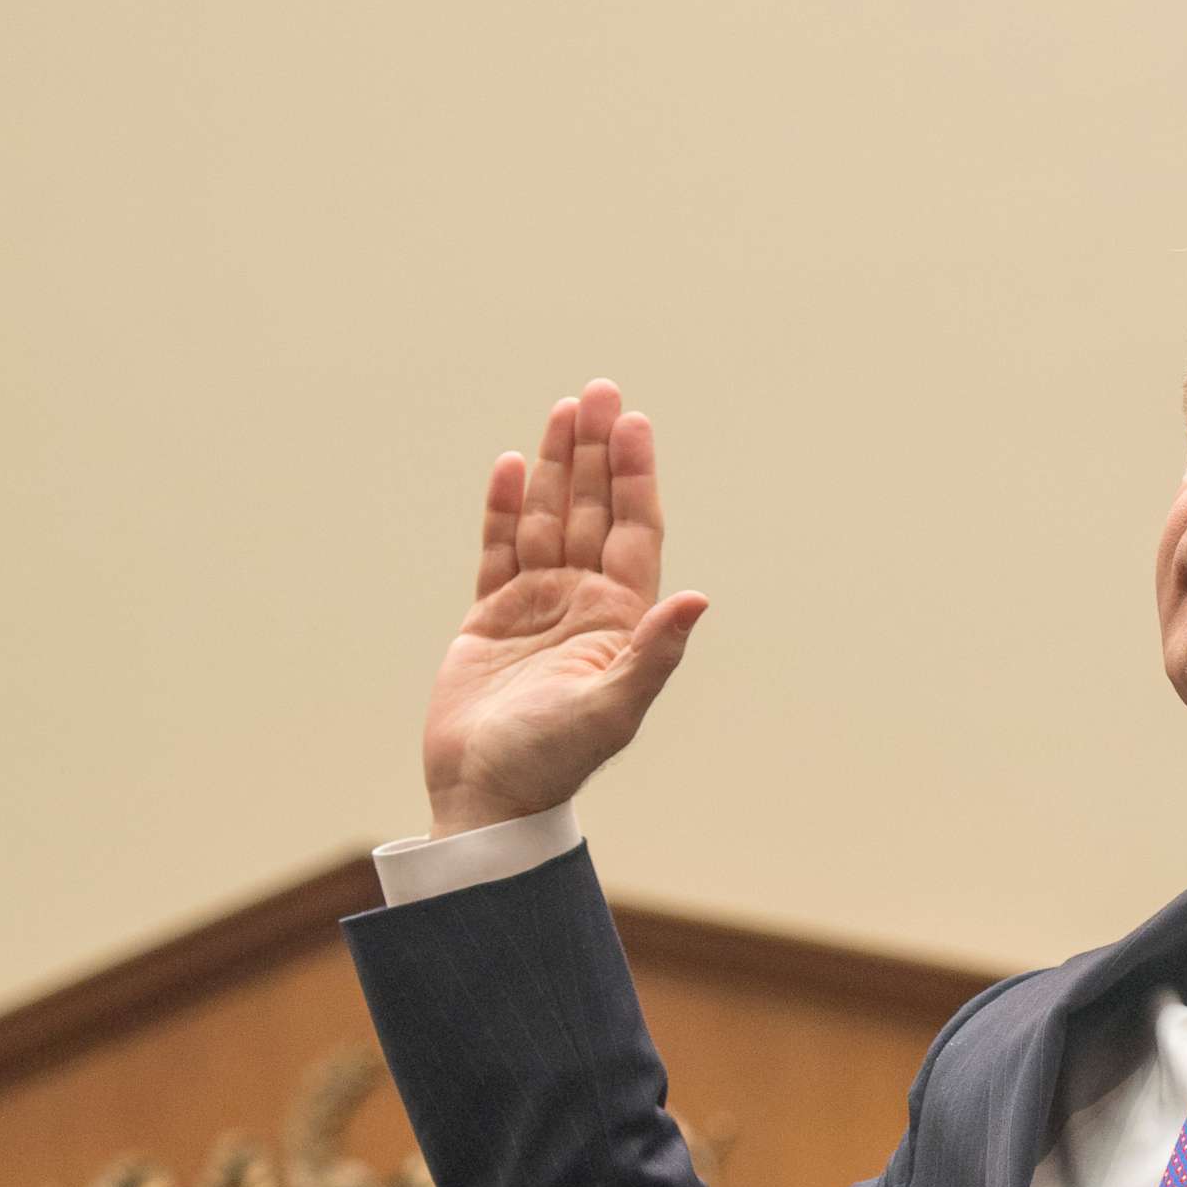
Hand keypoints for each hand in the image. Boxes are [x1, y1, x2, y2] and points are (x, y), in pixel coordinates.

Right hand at [420, 378, 709, 836]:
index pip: (632, 530)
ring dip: (552, 465)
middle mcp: (583, 603)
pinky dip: (502, 509)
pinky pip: (497, 549)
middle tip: (600, 390)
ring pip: (546, 519)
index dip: (634, 476)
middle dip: (596, 452)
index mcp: (620, 619)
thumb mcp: (613, 706)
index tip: (634, 423)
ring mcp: (537, 606)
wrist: (487, 796)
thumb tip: (699, 598)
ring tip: (563, 409)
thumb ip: (655, 651)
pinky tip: (508, 466)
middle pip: (591, 510)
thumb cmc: (554, 760)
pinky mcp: (490, 618)